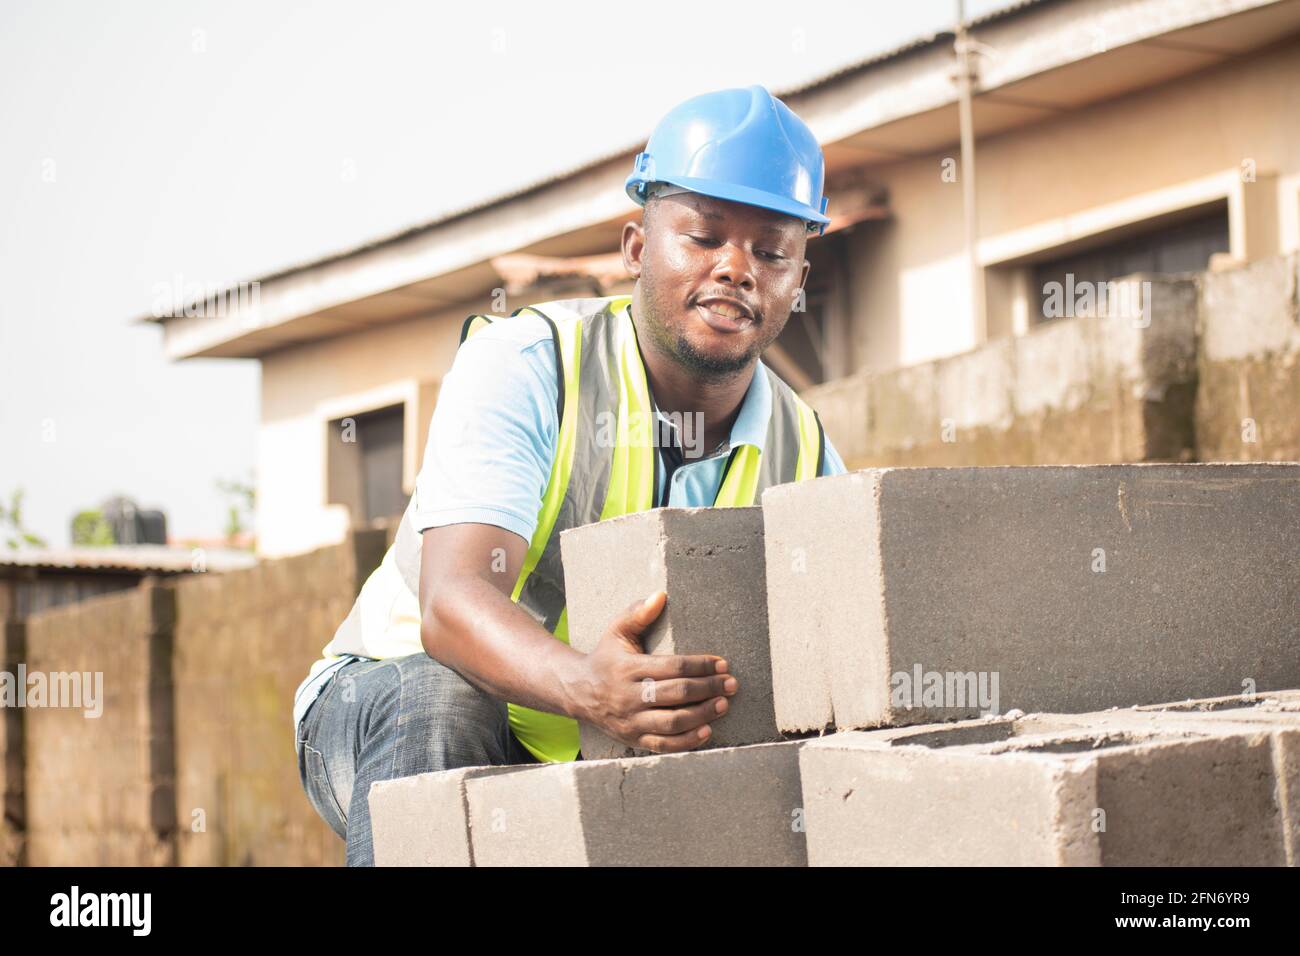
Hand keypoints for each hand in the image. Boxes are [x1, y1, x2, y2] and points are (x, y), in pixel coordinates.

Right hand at [573, 591, 737, 753]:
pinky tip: (707, 730)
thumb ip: (637, 613)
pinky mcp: (633, 738)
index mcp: (627, 668)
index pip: (672, 666)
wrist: (577, 691)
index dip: (700, 665)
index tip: (722, 663)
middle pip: (676, 694)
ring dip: (703, 714)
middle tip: (731, 684)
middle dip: (708, 688)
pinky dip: (687, 741)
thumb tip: (660, 595)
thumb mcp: (616, 631)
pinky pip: (664, 745)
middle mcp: (629, 696)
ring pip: (673, 722)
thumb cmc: (605, 657)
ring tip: (723, 704)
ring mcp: (631, 721)